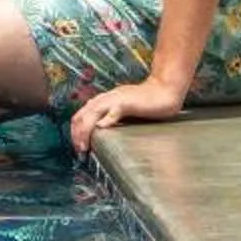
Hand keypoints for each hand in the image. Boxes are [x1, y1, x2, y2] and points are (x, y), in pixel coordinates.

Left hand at [69, 76, 187, 157]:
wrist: (165, 89)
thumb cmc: (147, 102)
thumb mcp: (123, 109)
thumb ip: (111, 115)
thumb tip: (101, 129)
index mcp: (103, 100)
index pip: (80, 115)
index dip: (76, 131)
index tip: (79, 147)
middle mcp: (106, 98)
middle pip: (81, 115)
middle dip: (77, 134)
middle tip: (80, 151)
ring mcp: (116, 99)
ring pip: (93, 112)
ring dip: (86, 130)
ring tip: (85, 146)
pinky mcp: (128, 103)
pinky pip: (114, 110)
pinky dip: (106, 119)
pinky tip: (102, 128)